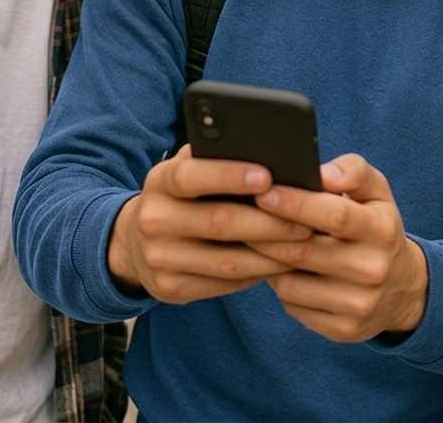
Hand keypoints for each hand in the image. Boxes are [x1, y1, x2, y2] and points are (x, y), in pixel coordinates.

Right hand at [107, 145, 312, 303]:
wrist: (136, 241)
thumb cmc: (185, 194)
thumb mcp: (190, 168)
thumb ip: (218, 156)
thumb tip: (272, 153)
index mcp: (160, 181)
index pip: (192, 175)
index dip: (230, 176)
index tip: (268, 176)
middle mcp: (154, 219)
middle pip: (218, 222)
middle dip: (268, 222)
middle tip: (306, 220)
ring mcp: (159, 259)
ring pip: (227, 261)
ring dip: (272, 255)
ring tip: (304, 244)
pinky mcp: (170, 290)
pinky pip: (224, 285)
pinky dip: (258, 274)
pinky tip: (282, 264)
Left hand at [248, 154, 427, 342]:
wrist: (403, 289)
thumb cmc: (377, 226)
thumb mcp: (377, 192)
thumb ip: (353, 171)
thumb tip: (321, 173)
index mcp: (382, 230)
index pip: (334, 215)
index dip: (296, 203)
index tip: (264, 192)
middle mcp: (372, 270)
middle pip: (304, 251)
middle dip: (265, 233)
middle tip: (236, 215)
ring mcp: (357, 304)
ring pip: (291, 283)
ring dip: (265, 261)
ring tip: (252, 240)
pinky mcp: (342, 330)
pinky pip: (293, 306)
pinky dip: (278, 286)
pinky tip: (274, 268)